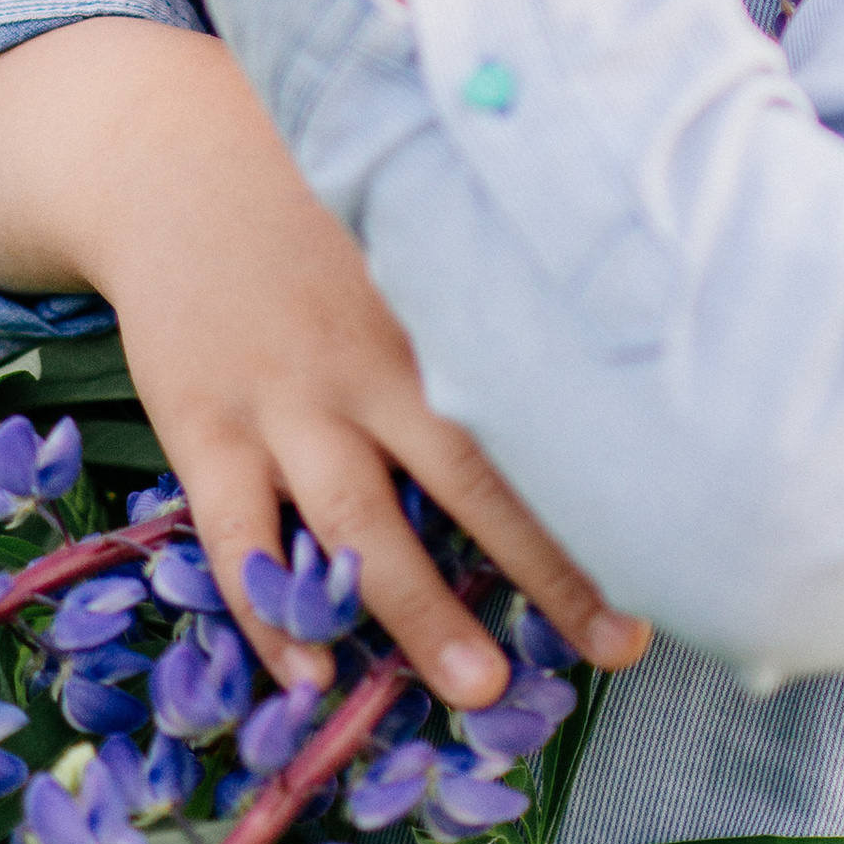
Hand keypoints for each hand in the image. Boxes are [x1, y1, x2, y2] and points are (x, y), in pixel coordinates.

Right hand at [0, 18, 648, 704]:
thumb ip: (488, 282)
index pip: (536, 408)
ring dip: (419, 611)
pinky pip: (237, 535)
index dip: (605, 484)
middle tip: (618, 649)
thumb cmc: (321, 205)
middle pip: (470, 477)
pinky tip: (307, 678)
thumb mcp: (415, 217)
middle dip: (548, 570)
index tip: (676, 554)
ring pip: (357, 523)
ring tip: (480, 689)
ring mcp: (280, 397)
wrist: (167, 154)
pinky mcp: (202, 423)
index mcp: (435, 305)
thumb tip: (622, 348)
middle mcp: (367, 359)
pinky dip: (270, 609)